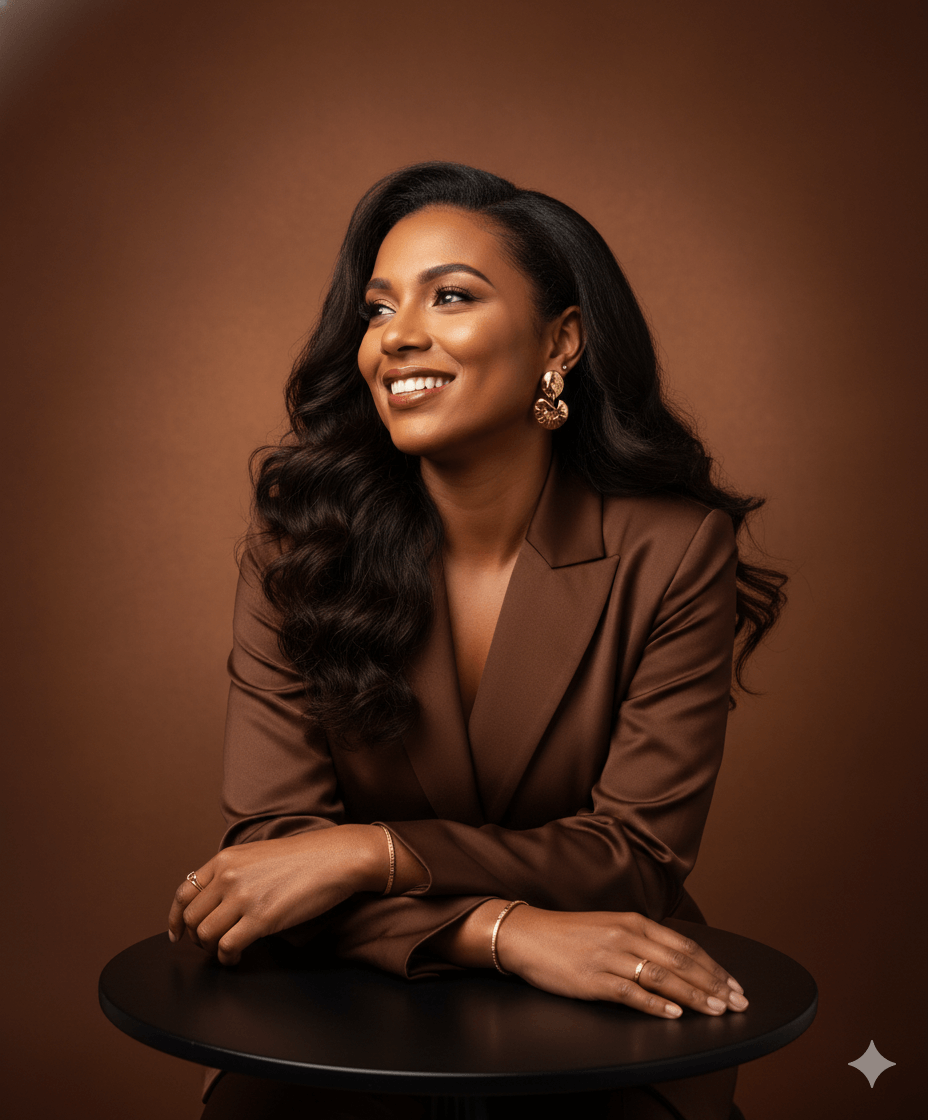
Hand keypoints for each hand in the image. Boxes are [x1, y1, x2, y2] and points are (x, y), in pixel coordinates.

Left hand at [168, 826, 382, 964]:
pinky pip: (227, 947)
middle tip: (211, 944)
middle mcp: (229, 877)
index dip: (176, 917)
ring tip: (227, 951)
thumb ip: (234, 872)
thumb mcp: (259, 855)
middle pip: (191, 918)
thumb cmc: (305, 857)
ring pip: (205, 935)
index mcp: (226, 859)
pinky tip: (237, 958)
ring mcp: (243, 898)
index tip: (177, 933)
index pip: (184, 892)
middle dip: (196, 937)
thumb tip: (217, 900)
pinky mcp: (260, 919)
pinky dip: (227, 958)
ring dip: (212, 949)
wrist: (335, 858)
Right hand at [497, 907, 747, 1018]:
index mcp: (633, 921)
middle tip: (738, 1002)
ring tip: (718, 1010)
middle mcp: (626, 936)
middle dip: (714, 983)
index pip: (684, 946)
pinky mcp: (593, 979)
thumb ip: (642, 940)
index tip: (735, 984)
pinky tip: (674, 1014)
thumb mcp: (610, 927)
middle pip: (680, 962)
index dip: (713, 966)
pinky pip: (631, 993)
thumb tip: (676, 959)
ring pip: (662, 977)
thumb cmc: (569, 935)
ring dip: (695, 995)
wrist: (527, 935)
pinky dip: (656, 1004)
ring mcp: (610, 957)